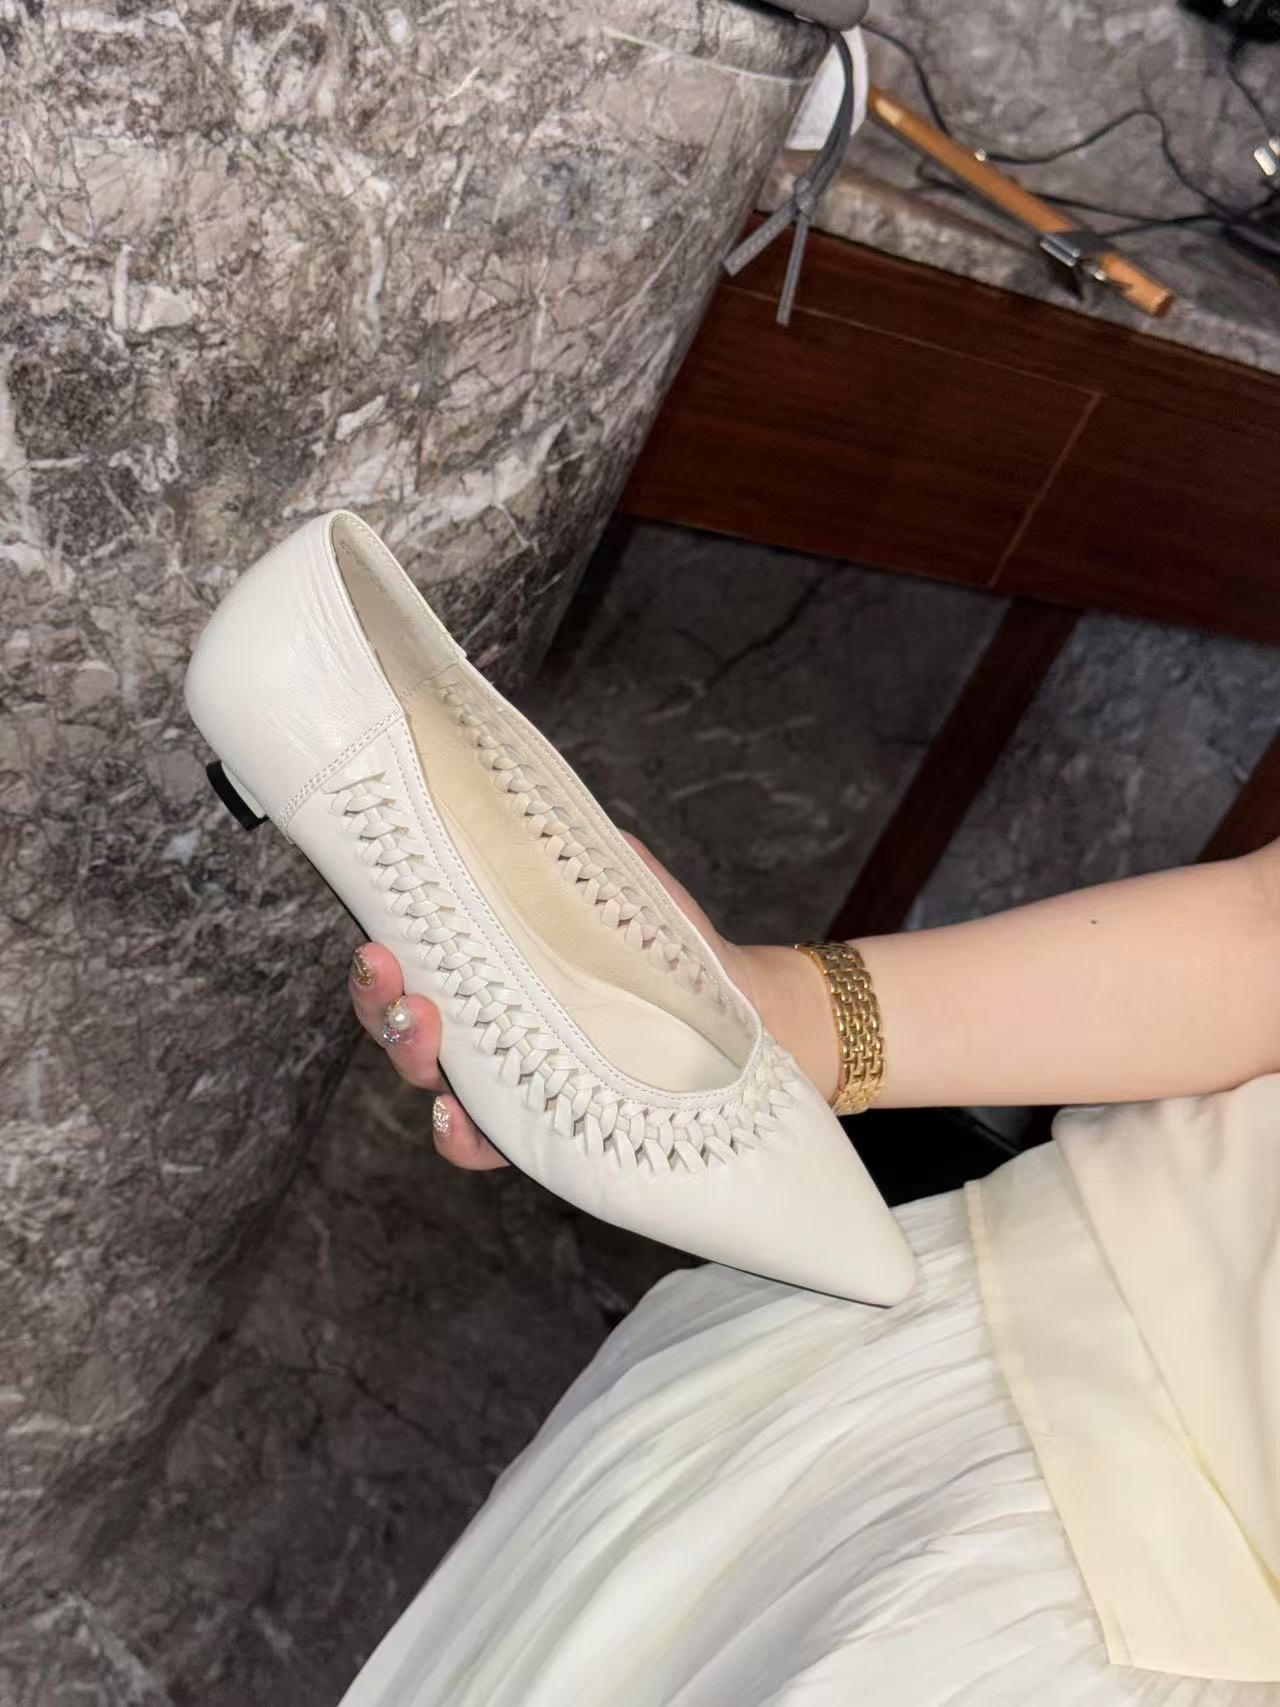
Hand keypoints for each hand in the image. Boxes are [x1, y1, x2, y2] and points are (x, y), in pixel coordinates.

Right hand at [347, 835, 837, 1169]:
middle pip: (403, 1023)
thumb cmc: (665, 940)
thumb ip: (565, 849)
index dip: (379, 960)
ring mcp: (512, 1079)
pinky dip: (463, 1137)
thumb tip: (518, 794)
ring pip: (436, 1081)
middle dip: (383, 1004)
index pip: (409, 965)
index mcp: (485, 965)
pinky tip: (459, 1117)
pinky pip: (488, 1143)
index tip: (377, 940)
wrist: (742, 1010)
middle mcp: (485, 1024)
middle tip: (391, 975)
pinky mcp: (550, 1125)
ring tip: (427, 1032)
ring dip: (415, 1059)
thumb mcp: (614, 879)